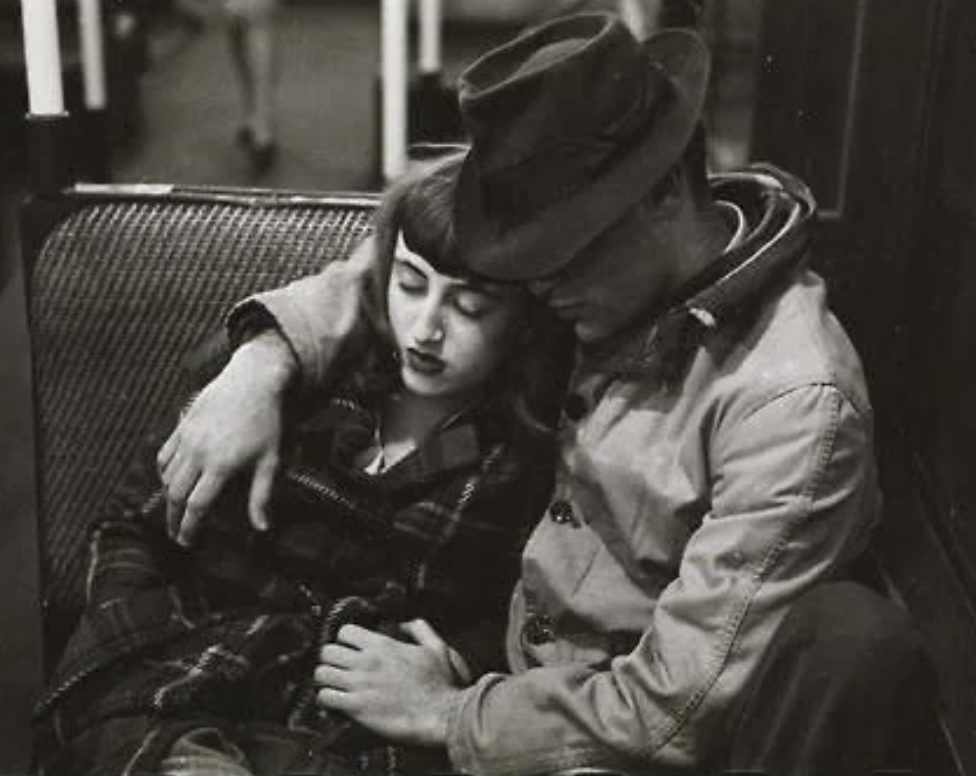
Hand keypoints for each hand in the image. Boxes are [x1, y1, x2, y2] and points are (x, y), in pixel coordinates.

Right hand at [157, 330, 295, 544]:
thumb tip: (262, 528)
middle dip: (173, 518)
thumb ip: (262, 496)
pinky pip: (165, 454)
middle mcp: (198, 453)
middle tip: (175, 534)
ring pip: (167, 475)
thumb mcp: (270, 460)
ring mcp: (187, 437)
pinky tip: (170, 481)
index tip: (186, 542)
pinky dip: (164, 471)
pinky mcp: (182, 424)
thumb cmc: (267, 422)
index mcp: (220, 465)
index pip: (196, 506)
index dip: (189, 528)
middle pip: (175, 495)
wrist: (253, 380)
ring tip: (174, 511)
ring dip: (168, 497)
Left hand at [314, 620, 462, 746]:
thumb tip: (406, 624)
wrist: (441, 715)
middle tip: (338, 669)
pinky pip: (325, 698)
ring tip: (334, 686)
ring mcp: (358, 684)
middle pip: (327, 651)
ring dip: (326, 680)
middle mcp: (366, 661)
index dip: (345, 640)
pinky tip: (336, 703)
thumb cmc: (440, 684)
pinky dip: (326, 700)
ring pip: (321, 674)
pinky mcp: (355, 707)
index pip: (345, 632)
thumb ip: (420, 629)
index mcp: (383, 645)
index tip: (349, 649)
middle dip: (331, 659)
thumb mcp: (437, 647)